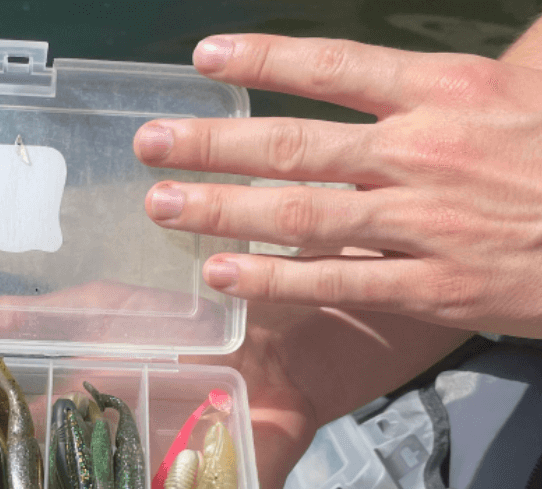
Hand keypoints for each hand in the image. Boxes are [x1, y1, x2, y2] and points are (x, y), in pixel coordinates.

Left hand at [135, 34, 541, 337]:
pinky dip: (276, 279)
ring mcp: (422, 222)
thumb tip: (457, 37)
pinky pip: (337, 282)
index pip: (333, 67)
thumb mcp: (535, 83)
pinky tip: (224, 276)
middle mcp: (422, 152)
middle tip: (149, 143)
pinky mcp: (432, 286)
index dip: (263, 61)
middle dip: (212, 142)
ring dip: (222, 210)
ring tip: (162, 205)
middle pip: (294, 143)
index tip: (205, 59)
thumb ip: (490, 54)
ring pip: (301, 214)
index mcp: (445, 93)